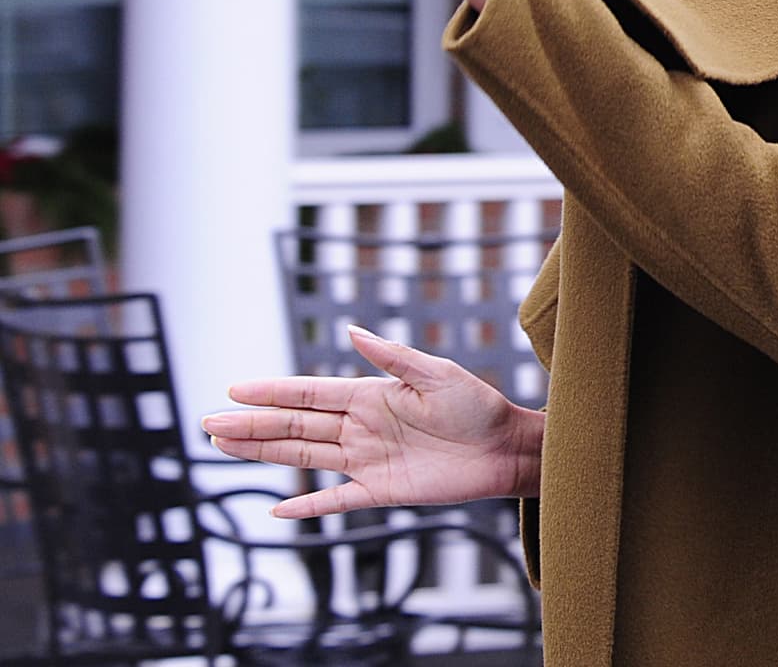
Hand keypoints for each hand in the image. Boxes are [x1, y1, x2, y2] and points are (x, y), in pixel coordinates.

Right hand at [201, 325, 543, 518]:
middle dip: (252, 425)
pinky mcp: (381, 492)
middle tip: (207, 422)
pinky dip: (308, 507)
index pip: (309, 393)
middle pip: (295, 427)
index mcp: (369, 394)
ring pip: (304, 458)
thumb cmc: (476, 405)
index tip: (234, 389)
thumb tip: (350, 330)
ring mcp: (366, 461)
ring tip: (223, 448)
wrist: (504, 448)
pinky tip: (278, 512)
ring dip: (264, 455)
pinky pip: (336, 501)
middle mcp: (360, 427)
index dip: (271, 392)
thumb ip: (391, 356)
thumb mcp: (435, 373)